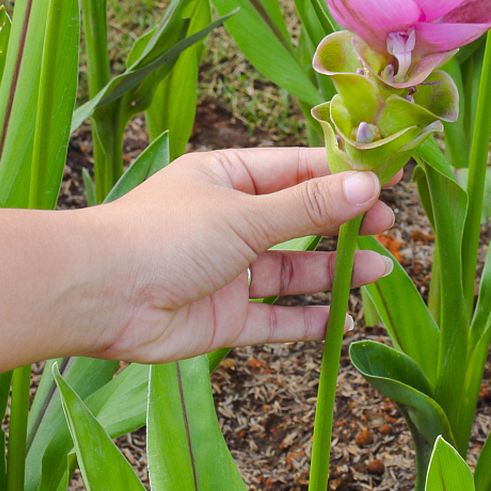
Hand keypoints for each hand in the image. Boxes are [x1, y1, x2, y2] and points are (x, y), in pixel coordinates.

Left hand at [84, 147, 394, 362]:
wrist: (99, 296)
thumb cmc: (164, 236)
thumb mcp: (244, 214)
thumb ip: (307, 206)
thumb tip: (366, 185)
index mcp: (226, 178)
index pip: (296, 170)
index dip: (342, 174)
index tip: (387, 178)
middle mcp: (227, 221)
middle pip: (297, 220)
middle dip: (343, 224)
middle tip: (390, 228)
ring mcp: (225, 271)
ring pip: (290, 269)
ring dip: (333, 271)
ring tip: (381, 270)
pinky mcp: (221, 317)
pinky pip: (272, 318)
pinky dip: (305, 319)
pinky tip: (342, 320)